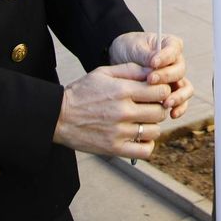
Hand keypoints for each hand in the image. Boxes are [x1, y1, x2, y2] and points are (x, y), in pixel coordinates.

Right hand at [52, 61, 173, 160]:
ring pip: (155, 131)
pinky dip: (147, 145)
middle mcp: (123, 111)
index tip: (156, 92)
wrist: (58, 116)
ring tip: (144, 122)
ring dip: (153, 126)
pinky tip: (140, 137)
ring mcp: (119, 132)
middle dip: (159, 107)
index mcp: (122, 90)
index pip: (160, 90)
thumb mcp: (104, 73)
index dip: (162, 90)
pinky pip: (144, 151)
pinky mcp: (114, 148)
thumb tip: (154, 71)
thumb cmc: (82, 92)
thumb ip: (130, 70)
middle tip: (151, 107)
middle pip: (160, 111)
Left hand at [108, 32, 195, 120]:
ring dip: (178, 96)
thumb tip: (154, 64)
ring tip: (166, 103)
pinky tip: (172, 114)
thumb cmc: (129, 50)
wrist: (119, 62)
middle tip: (150, 80)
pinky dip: (179, 108)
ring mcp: (175, 79)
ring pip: (185, 88)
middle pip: (179, 71)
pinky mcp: (171, 93)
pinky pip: (181, 102)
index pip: (174, 50)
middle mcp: (176, 62)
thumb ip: (145, 55)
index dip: (165, 57)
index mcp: (170, 45)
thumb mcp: (134, 48)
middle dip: (166, 77)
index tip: (152, 63)